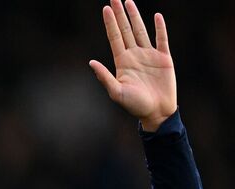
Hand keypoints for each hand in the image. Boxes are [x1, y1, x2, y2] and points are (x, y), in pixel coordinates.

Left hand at [89, 0, 175, 130]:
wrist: (156, 112)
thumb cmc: (134, 105)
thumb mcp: (116, 92)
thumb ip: (104, 77)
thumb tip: (91, 63)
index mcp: (122, 61)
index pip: (114, 37)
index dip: (110, 23)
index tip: (105, 9)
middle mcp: (134, 55)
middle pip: (125, 30)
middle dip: (120, 14)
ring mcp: (149, 55)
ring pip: (141, 31)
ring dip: (135, 17)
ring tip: (128, 2)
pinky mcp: (164, 58)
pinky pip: (161, 39)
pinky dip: (160, 28)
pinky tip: (156, 16)